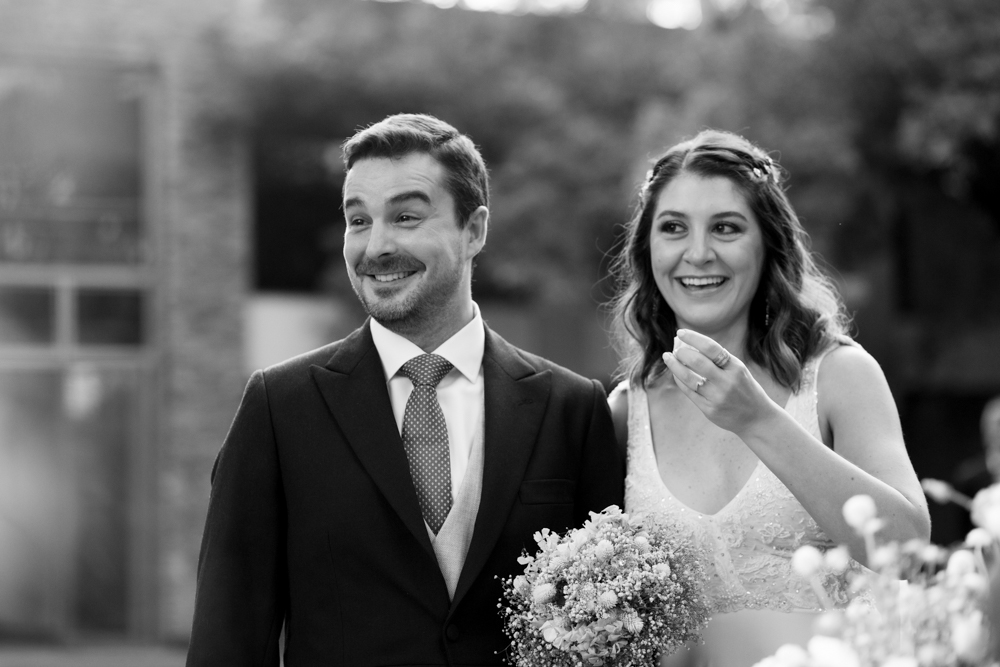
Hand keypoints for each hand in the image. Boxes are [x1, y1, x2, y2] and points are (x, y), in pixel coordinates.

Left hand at [661, 329, 778, 436]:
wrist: (756, 418)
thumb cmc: (744, 389)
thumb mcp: (738, 370)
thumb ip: (718, 360)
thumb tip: (688, 344)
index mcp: (736, 367)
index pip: (711, 348)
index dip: (693, 338)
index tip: (680, 332)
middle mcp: (727, 382)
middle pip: (698, 362)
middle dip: (682, 352)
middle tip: (674, 348)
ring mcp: (717, 397)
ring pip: (689, 378)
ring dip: (674, 366)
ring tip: (668, 357)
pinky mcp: (709, 410)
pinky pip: (689, 392)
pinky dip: (680, 380)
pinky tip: (676, 373)